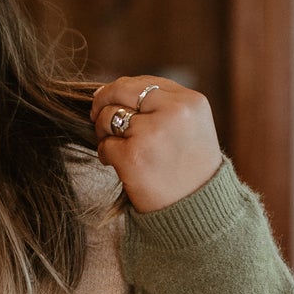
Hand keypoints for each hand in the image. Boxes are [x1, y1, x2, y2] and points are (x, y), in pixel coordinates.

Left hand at [91, 75, 221, 213]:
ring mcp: (152, 133)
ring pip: (108, 116)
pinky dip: (106, 155)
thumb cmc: (190, 170)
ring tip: (117, 148)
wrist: (198, 211)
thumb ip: (163, 105)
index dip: (123, 91)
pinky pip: (105, 144)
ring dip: (104, 132)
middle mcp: (174, 112)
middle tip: (96, 116)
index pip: (145, 82)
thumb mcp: (191, 127)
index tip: (113, 101)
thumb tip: (114, 90)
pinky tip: (119, 165)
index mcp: (191, 102)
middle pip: (122, 90)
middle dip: (103, 101)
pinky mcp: (133, 156)